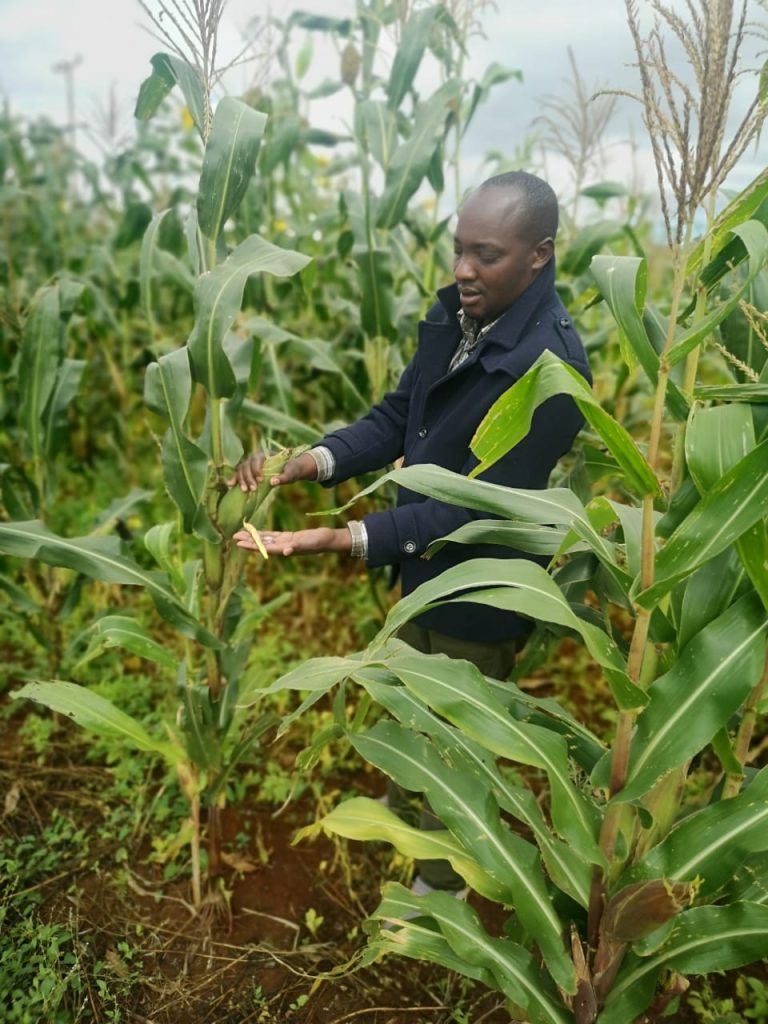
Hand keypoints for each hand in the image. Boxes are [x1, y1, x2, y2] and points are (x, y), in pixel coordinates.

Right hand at [227, 452, 318, 491]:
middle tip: (253, 489)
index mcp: (266, 454)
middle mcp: (255, 458)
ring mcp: (250, 465)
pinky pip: (239, 474)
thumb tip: (272, 482)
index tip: (260, 480)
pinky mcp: (248, 472)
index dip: (256, 469)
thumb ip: (284, 477)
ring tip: (245, 491)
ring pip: (241, 469)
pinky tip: (230, 485)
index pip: (256, 459)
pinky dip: (234, 479)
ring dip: (241, 480)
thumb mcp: (292, 473)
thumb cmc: (292, 470)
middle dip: (248, 477)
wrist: (291, 470)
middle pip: (247, 465)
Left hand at [233, 527, 351, 556]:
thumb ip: (297, 547)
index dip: (252, 545)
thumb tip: (286, 552)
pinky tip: (257, 532)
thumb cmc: (320, 542)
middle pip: (262, 544)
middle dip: (248, 541)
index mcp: (285, 548)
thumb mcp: (309, 544)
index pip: (265, 547)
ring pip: (266, 539)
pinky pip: (273, 535)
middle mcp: (283, 547)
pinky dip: (264, 533)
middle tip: (233, 537)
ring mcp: (286, 542)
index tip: (239, 543)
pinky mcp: (289, 537)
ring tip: (241, 534)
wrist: (329, 540)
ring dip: (254, 537)